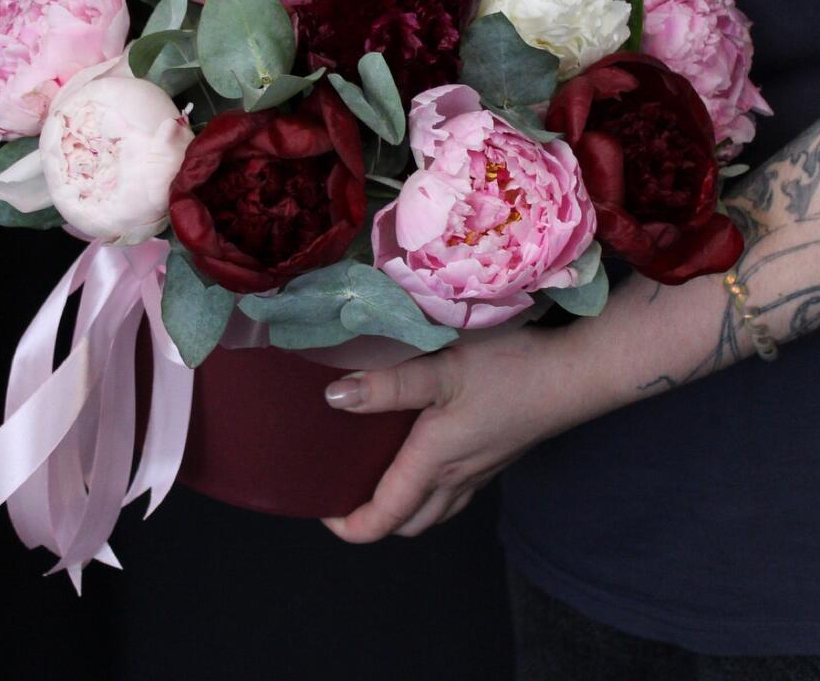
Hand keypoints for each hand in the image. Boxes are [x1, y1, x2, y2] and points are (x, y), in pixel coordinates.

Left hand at [321, 325, 598, 542]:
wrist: (576, 373)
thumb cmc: (510, 370)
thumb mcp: (442, 371)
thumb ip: (388, 387)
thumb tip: (334, 399)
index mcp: (435, 462)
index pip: (384, 517)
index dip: (348, 525)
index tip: (320, 505)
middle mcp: (457, 477)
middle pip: (407, 522)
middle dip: (371, 518)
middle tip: (342, 488)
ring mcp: (481, 470)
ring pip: (434, 510)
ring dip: (402, 506)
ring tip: (375, 475)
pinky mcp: (498, 455)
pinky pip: (456, 492)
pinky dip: (429, 489)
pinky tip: (423, 454)